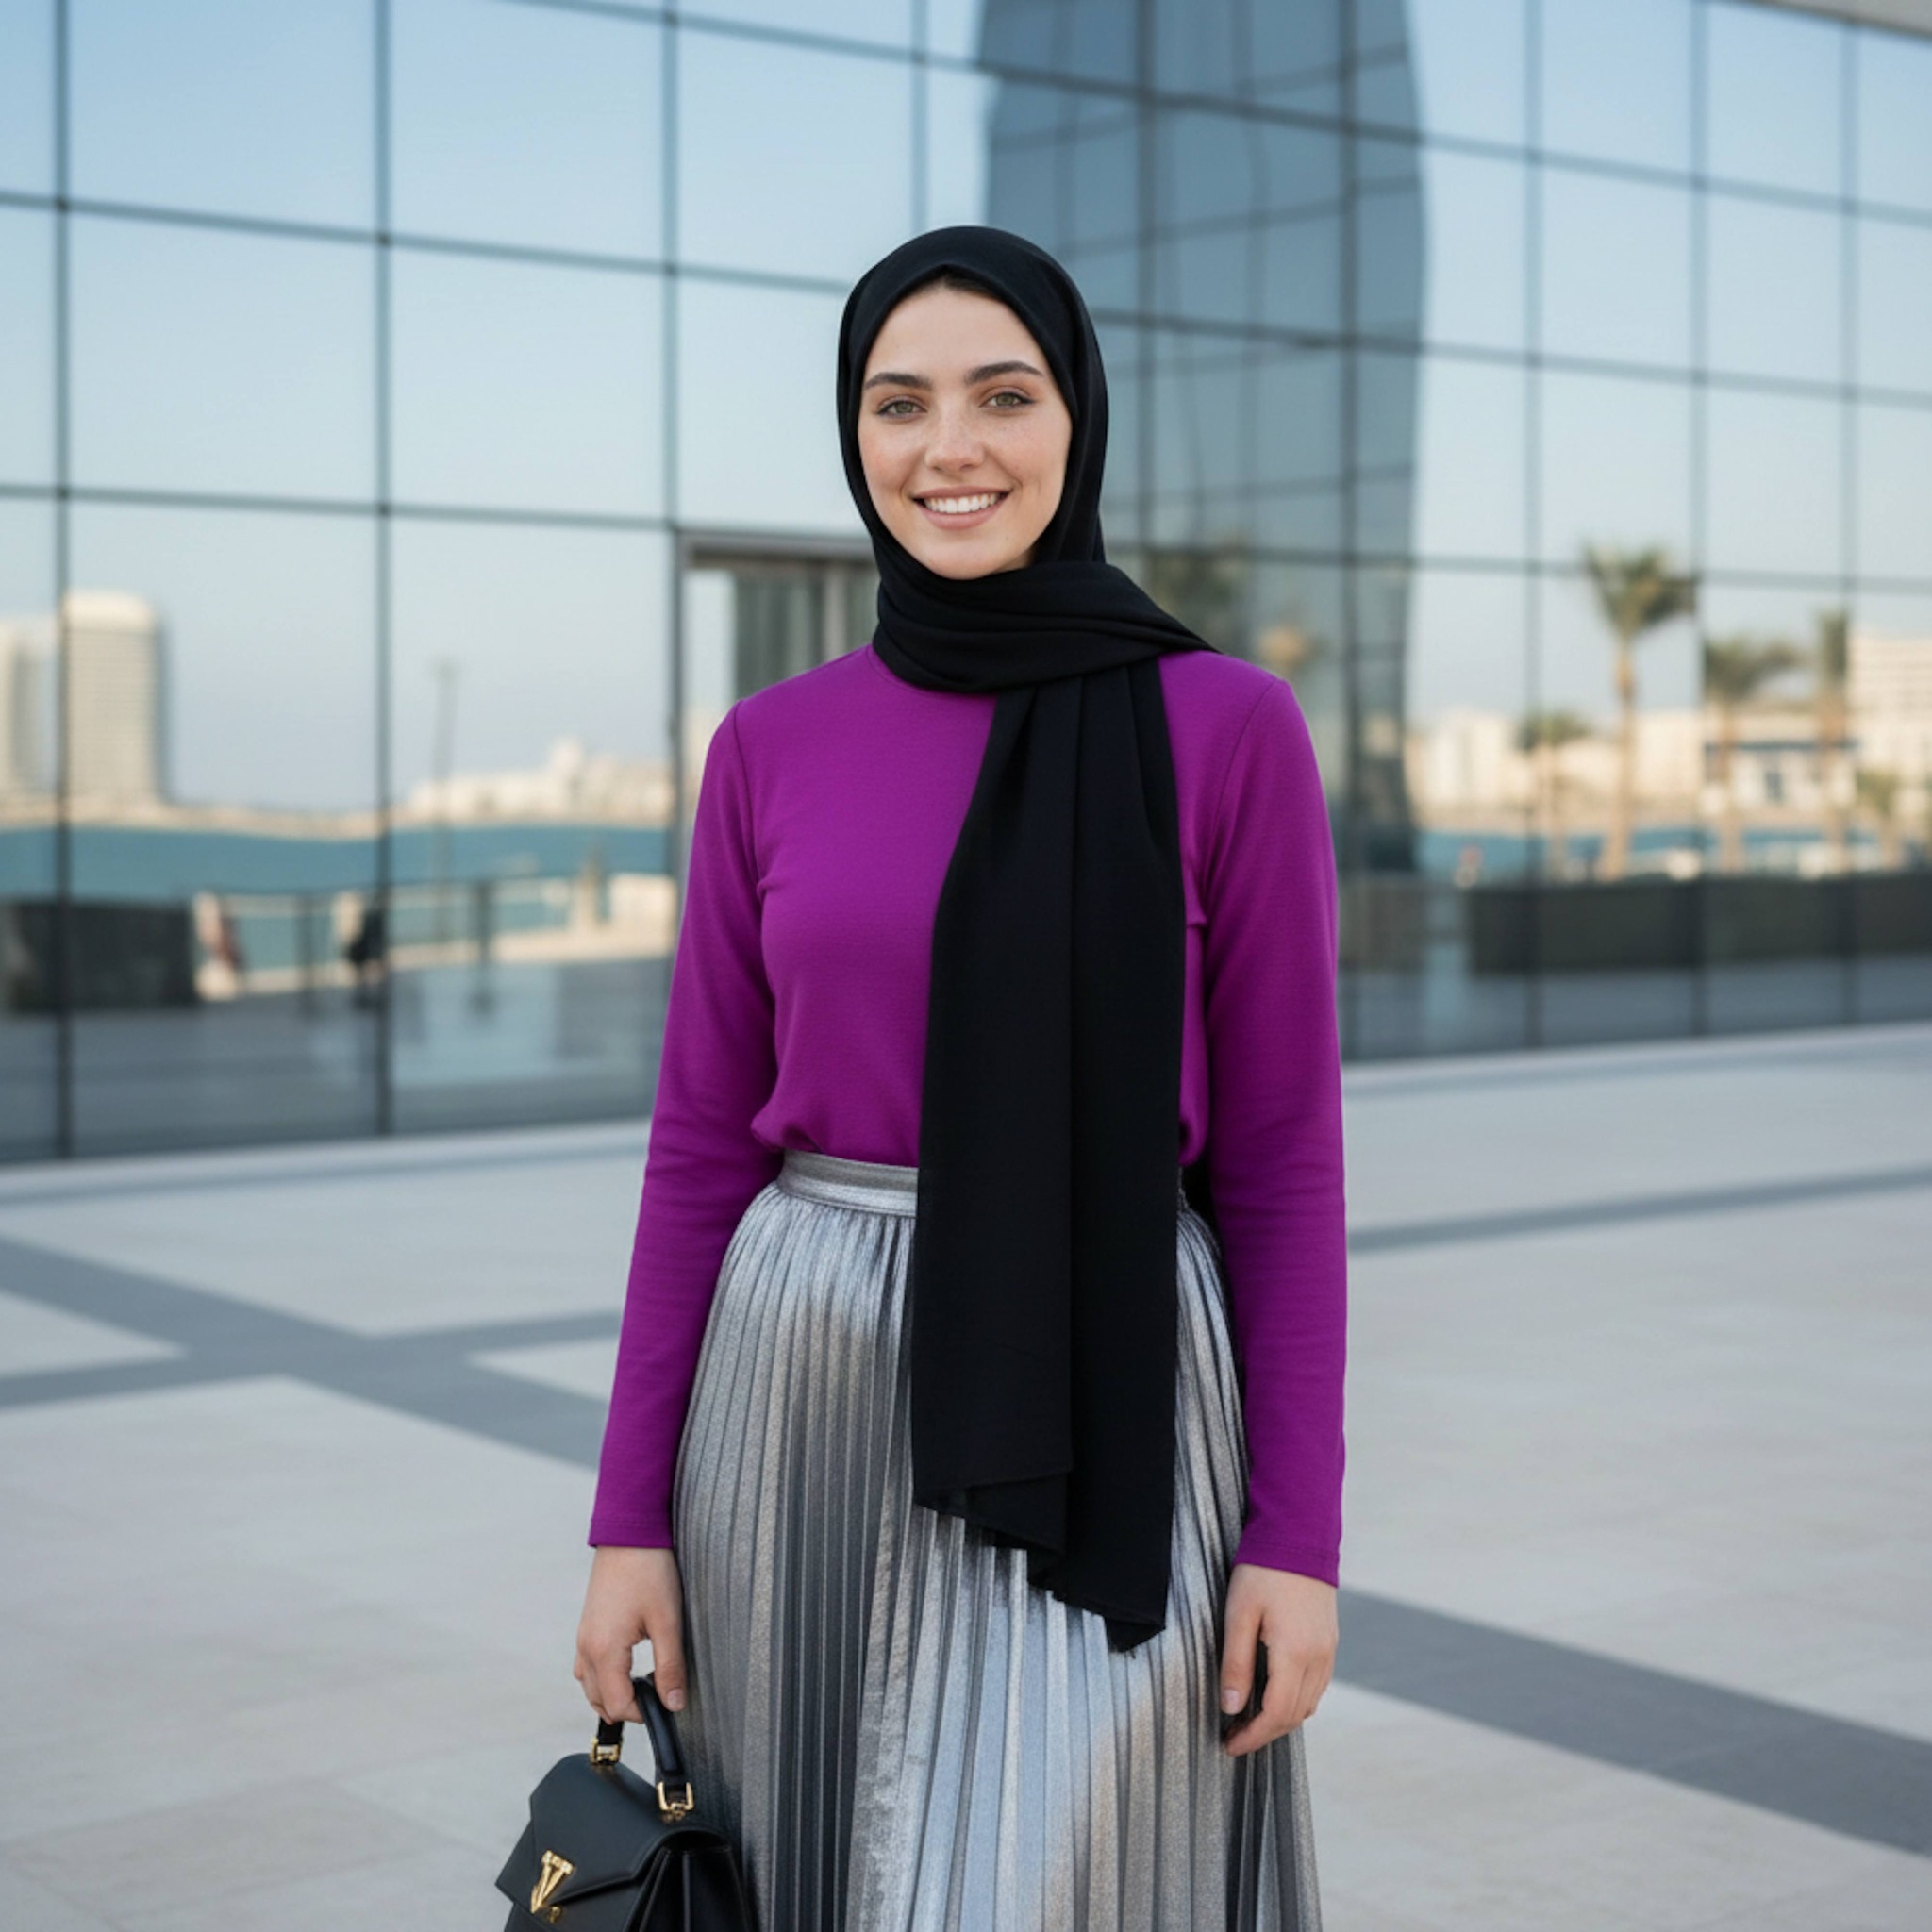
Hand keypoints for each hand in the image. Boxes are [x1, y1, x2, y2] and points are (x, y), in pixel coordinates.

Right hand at [574, 1545, 687, 1722]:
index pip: (617, 1705)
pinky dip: (603, 1677)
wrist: (630, 1532)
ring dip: (612, 1694)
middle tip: (657, 1697)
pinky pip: (587, 1665)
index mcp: (604, 1650)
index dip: (643, 1714)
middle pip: (599, 1700)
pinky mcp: (587, 1625)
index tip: (665, 1705)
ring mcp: (583, 1636)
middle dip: (627, 1708)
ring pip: (589, 1685)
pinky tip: (626, 1667)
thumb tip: (674, 1703)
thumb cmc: (649, 1569)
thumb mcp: (668, 1621)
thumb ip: (670, 1666)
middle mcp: (587, 1647)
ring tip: (644, 1686)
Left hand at [1218, 1564, 1336, 1756]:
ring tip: (1250, 1718)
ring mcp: (1328, 1650)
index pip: (1276, 1715)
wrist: (1299, 1536)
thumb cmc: (1263, 1572)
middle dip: (1265, 1733)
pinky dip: (1296, 1699)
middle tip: (1234, 1736)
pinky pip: (1317, 1685)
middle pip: (1295, 1716)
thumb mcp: (1238, 1615)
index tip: (1229, 1745)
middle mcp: (1318, 1658)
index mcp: (1295, 1654)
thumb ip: (1236, 1664)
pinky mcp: (1330, 1640)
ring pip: (1309, 1703)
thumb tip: (1230, 1708)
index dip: (1252, 1737)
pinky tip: (1274, 1692)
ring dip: (1282, 1718)